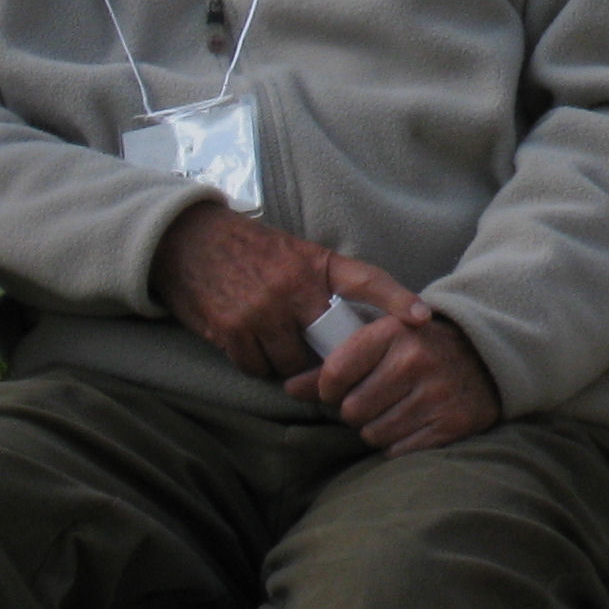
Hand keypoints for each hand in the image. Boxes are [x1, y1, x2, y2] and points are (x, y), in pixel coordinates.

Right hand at [150, 201, 426, 380]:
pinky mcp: (231, 330)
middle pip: (332, 342)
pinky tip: (250, 344)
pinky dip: (257, 363)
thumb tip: (358, 320)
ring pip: (293, 362)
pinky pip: (258, 367)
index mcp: (315, 263)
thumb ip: (322, 282)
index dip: (397, 299)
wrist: (186, 241)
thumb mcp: (293, 252)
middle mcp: (292, 287)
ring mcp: (262, 310)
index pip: (366, 280)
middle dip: (332, 356)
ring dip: (289, 362)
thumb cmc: (248, 249)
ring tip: (277, 343)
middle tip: (328, 359)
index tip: (422, 319)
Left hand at [283, 308, 502, 455]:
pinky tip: (412, 424)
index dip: (327, 388)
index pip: (335, 372)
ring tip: (395, 410)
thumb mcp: (381, 341)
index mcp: (395, 333)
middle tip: (374, 399)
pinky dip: (398, 444)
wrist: (486, 358)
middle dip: (355, 410)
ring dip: (377, 428)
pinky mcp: (451, 424)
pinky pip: (398, 451)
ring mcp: (436, 394)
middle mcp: (416, 361)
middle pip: (351, 409)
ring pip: (372, 434)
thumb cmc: (420, 349)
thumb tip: (289, 389)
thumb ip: (335, 364)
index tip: (338, 387)